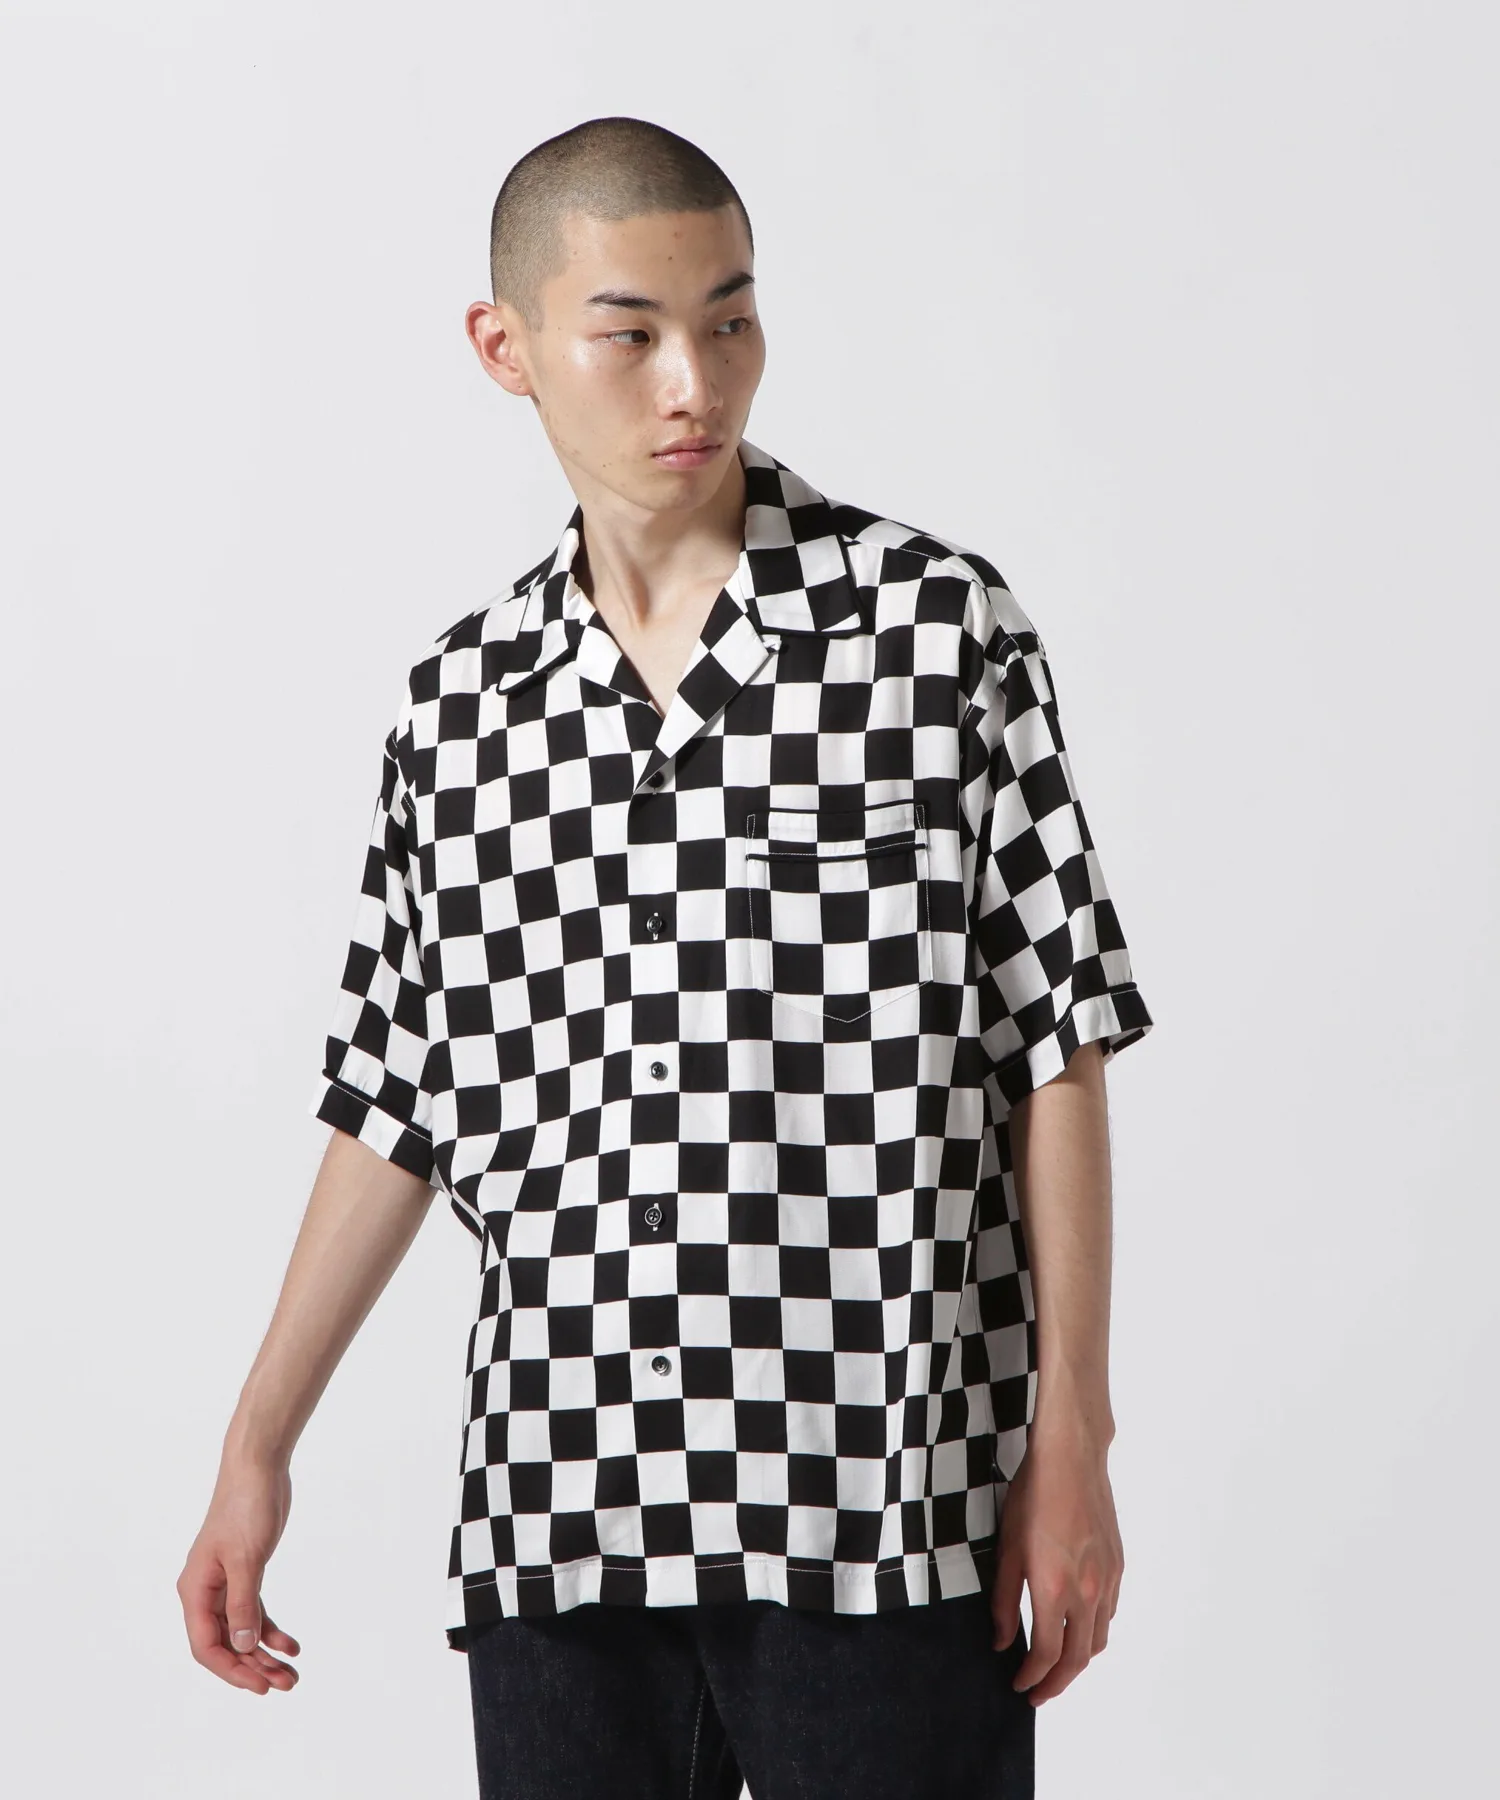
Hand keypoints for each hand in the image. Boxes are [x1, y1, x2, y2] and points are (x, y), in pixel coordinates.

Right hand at [177, 1458, 300, 1693]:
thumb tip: (243, 1645)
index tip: (259, 1686)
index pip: (206, 1645)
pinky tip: (291, 1645)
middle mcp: (205, 1591)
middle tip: (286, 1684)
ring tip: (292, 1674)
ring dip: (265, 1653)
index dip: (231, 1670)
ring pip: (242, 1630)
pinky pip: (254, 1612)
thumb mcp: (247, 1559)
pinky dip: (271, 1629)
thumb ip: (243, 1604)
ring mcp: (225, 1583)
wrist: (258, 1467)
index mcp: (195, 1590)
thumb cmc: (246, 1507)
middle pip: (225, 1643)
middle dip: (253, 1667)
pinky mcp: (246, 1572)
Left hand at [989, 1420, 1122, 1705]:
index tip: (1019, 1684)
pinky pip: (1109, 1613)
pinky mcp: (1117, 1566)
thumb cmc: (1034, 1497)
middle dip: (1057, 1683)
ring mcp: (1107, 1580)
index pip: (1046, 1655)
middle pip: (1077, 1658)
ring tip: (1057, 1667)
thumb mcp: (1007, 1549)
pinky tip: (1078, 1628)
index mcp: (1054, 1589)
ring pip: (1098, 1640)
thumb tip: (1001, 1640)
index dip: (1032, 1677)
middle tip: (1039, 1693)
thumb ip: (1003, 1601)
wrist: (1071, 1460)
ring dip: (1078, 1662)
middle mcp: (1086, 1592)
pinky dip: (1094, 1632)